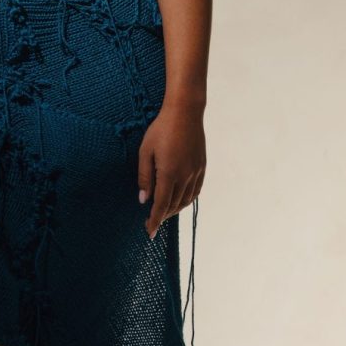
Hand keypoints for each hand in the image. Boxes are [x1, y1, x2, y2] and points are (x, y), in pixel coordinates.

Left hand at [137, 102, 205, 238]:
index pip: (161, 205)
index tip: (149, 232)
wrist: (185, 113)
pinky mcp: (202, 167)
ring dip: (174, 210)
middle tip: (152, 222)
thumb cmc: (161, 130)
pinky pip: (195, 190)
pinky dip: (187, 200)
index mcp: (169, 173)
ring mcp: (195, 172)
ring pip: (186, 200)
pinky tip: (180, 201)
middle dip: (162, 216)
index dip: (155, 221)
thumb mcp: (145, 152)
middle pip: (174, 205)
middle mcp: (185, 176)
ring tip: (164, 213)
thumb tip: (144, 199)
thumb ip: (144, 177)